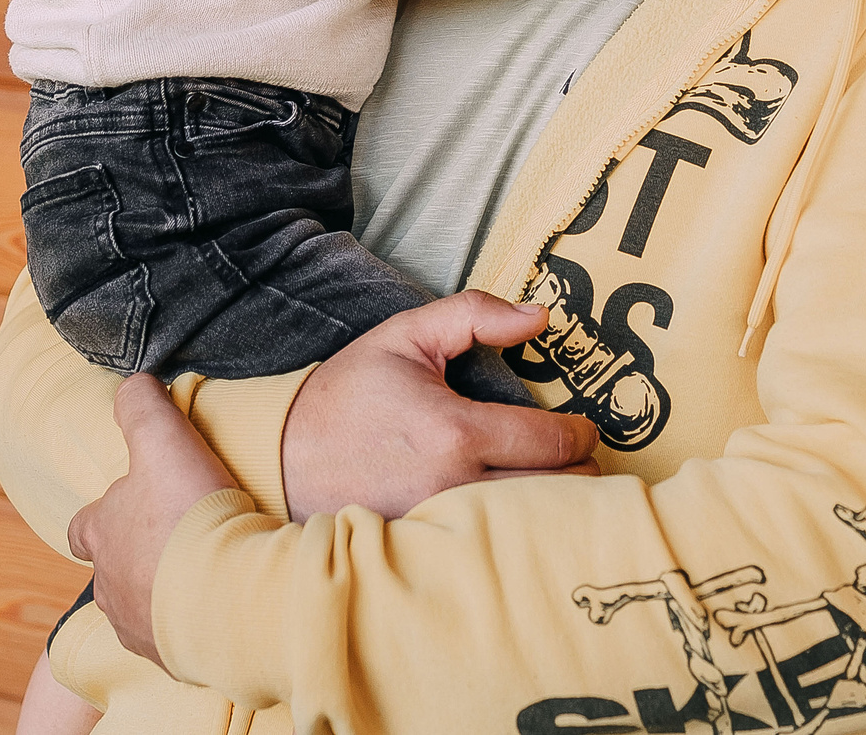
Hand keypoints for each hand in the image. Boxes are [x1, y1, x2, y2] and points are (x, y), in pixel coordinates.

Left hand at [66, 374, 236, 660]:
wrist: (225, 592)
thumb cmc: (188, 512)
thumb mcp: (163, 438)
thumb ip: (140, 405)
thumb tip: (131, 383)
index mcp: (101, 534)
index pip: (81, 528)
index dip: (99, 518)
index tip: (123, 509)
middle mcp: (109, 586)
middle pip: (110, 573)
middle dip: (135, 559)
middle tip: (173, 543)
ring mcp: (138, 626)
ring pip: (140, 609)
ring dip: (163, 593)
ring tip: (200, 578)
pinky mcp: (172, 657)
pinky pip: (175, 640)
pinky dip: (190, 625)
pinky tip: (218, 608)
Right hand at [283, 291, 601, 519]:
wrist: (281, 453)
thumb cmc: (348, 392)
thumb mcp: (407, 334)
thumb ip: (476, 314)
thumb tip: (540, 317)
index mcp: (455, 432)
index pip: (554, 444)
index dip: (581, 434)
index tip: (584, 428)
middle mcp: (453, 488)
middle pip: (557, 493)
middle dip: (578, 472)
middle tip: (575, 456)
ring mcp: (439, 529)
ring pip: (529, 526)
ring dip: (551, 505)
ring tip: (551, 482)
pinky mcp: (425, 552)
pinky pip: (490, 547)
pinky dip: (512, 532)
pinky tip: (512, 513)